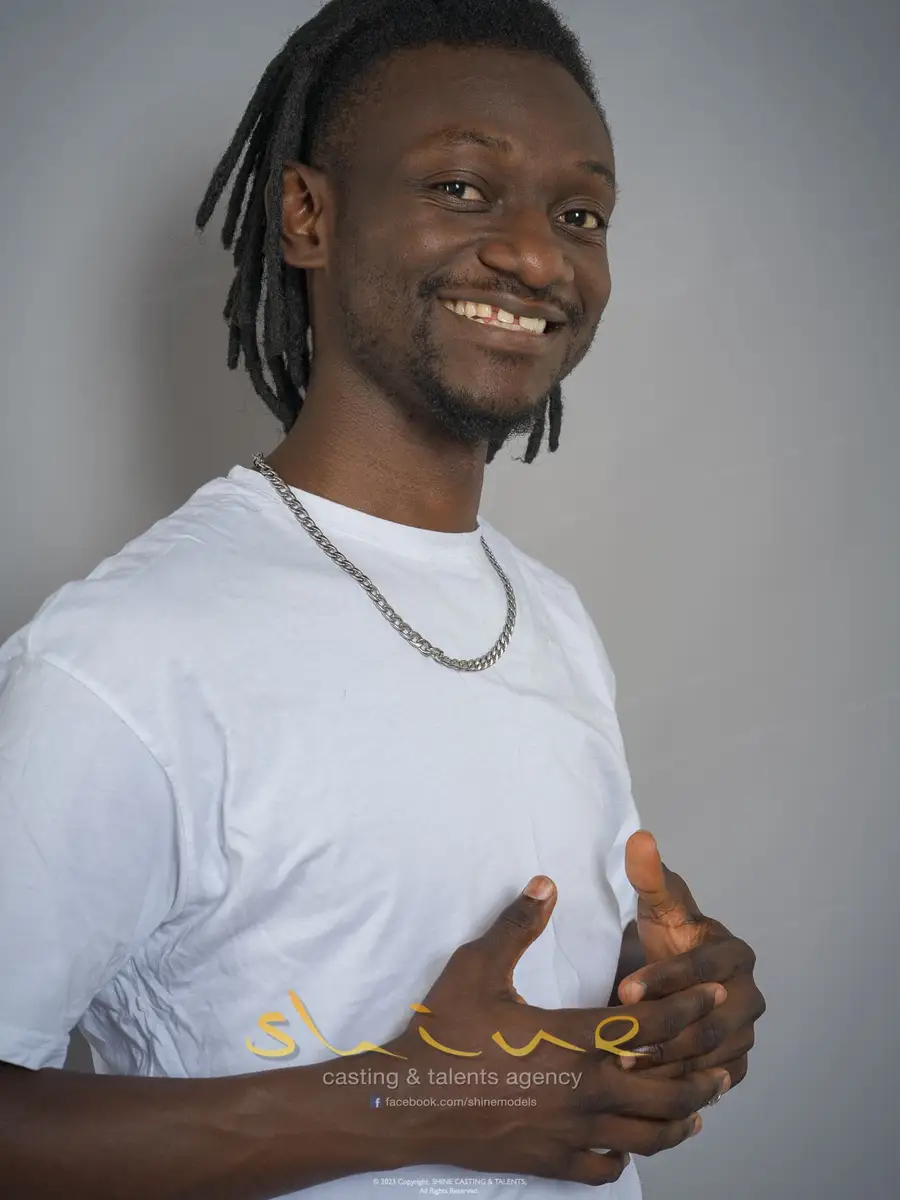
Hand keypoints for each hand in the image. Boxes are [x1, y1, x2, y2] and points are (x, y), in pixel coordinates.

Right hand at [365, 875, 730, 1186]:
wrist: (409, 1101)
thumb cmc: (444, 1031)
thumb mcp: (477, 967)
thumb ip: (517, 925)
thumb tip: (545, 883)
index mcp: (570, 1039)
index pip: (649, 1025)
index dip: (688, 1008)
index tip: (712, 995)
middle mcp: (582, 1090)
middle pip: (666, 1092)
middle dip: (701, 1078)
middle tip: (722, 1067)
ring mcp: (569, 1132)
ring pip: (646, 1137)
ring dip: (678, 1122)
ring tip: (697, 1110)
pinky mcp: (552, 1162)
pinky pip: (607, 1169)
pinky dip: (627, 1156)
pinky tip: (630, 1144)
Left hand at [615, 831, 765, 1088]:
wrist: (676, 975)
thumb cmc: (666, 935)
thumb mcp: (657, 906)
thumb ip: (649, 875)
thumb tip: (640, 837)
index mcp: (735, 953)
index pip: (702, 968)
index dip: (663, 979)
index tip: (623, 989)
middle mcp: (750, 995)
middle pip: (711, 1020)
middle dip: (663, 1028)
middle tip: (616, 1037)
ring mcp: (747, 1033)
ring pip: (711, 1056)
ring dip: (667, 1063)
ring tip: (622, 1063)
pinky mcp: (736, 1064)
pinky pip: (712, 1083)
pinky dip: (680, 1086)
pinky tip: (644, 1086)